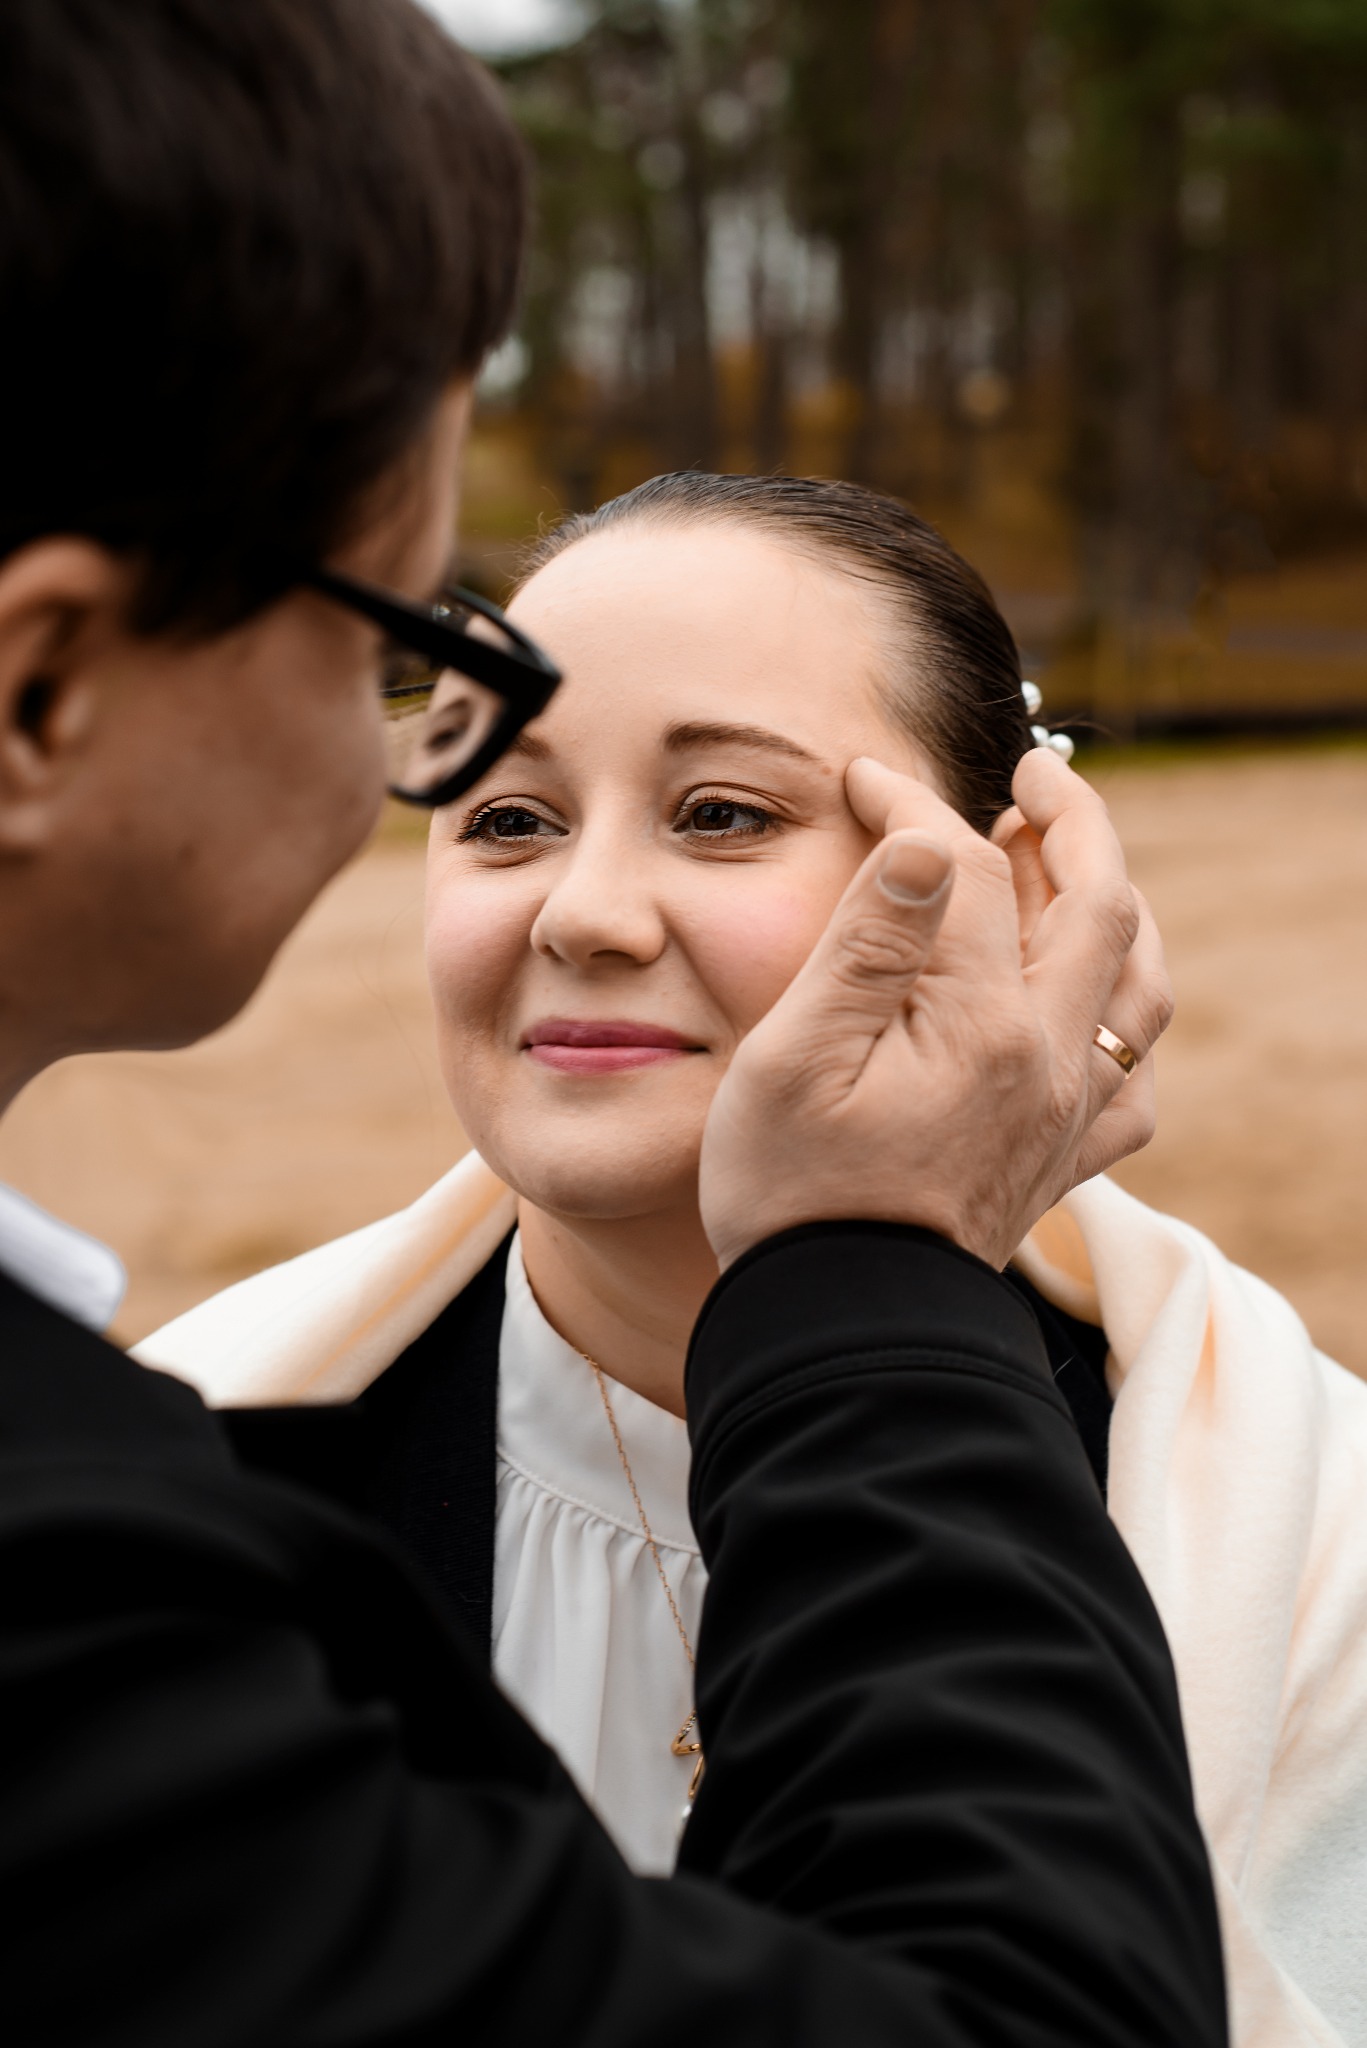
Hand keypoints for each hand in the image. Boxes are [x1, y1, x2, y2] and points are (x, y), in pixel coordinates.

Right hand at [698, 748, 1171, 1271]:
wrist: (842, 1335)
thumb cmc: (793, 1196)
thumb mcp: (794, 1057)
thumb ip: (870, 942)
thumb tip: (931, 838)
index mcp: (982, 1025)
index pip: (971, 870)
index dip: (916, 807)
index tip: (865, 780)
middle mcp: (1050, 1061)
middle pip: (1101, 907)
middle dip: (1071, 822)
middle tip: (1033, 773)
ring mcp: (1067, 1115)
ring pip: (1140, 986)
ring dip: (1116, 907)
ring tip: (1070, 865)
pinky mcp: (1062, 1163)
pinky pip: (1134, 1080)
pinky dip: (1127, 1020)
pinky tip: (1095, 1005)